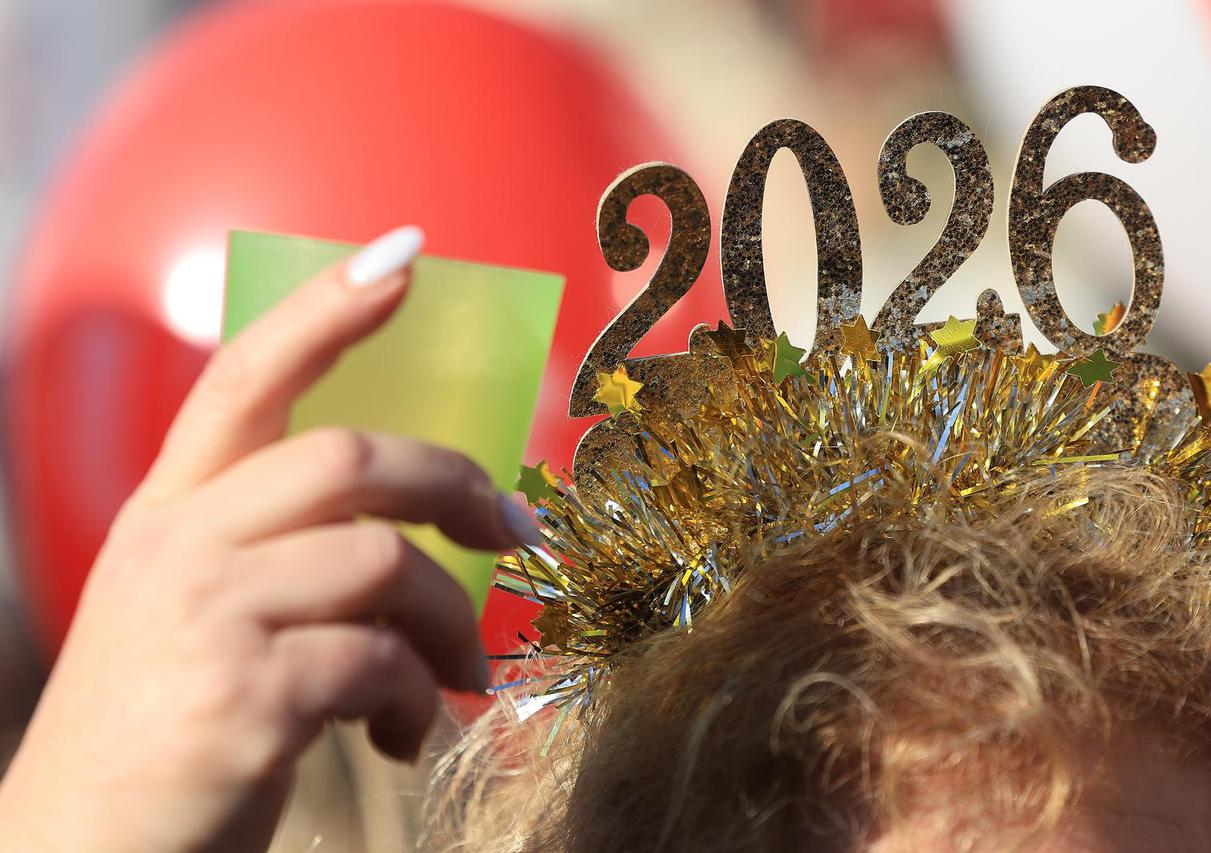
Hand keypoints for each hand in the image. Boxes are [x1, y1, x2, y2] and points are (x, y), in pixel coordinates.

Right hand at [0, 226, 539, 852]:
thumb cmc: (164, 734)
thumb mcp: (198, 619)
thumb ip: (285, 558)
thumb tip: (421, 534)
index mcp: (167, 516)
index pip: (244, 378)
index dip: (325, 310)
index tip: (404, 253)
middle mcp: (177, 547)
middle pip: (348, 456)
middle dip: (452, 485)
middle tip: (512, 532)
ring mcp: (204, 617)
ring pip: (386, 564)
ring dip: (450, 624)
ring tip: (458, 678)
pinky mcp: (242, 695)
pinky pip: (382, 664)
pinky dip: (419, 701)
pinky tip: (407, 738)